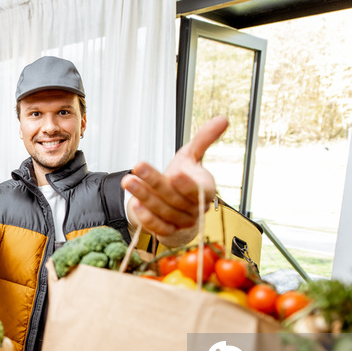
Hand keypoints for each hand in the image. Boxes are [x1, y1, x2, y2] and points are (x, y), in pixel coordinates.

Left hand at [122, 116, 227, 239]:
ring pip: (163, 211)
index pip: (199, 191)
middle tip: (138, 166)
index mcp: (205, 190)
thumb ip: (204, 139)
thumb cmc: (185, 176)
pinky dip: (147, 218)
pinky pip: (158, 227)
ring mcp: (181, 221)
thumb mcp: (192, 155)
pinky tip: (135, 204)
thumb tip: (222, 119)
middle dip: (154, 182)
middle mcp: (194, 208)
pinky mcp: (169, 231)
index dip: (187, 184)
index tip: (175, 173)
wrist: (175, 201)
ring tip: (128, 181)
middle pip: (174, 198)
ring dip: (144, 196)